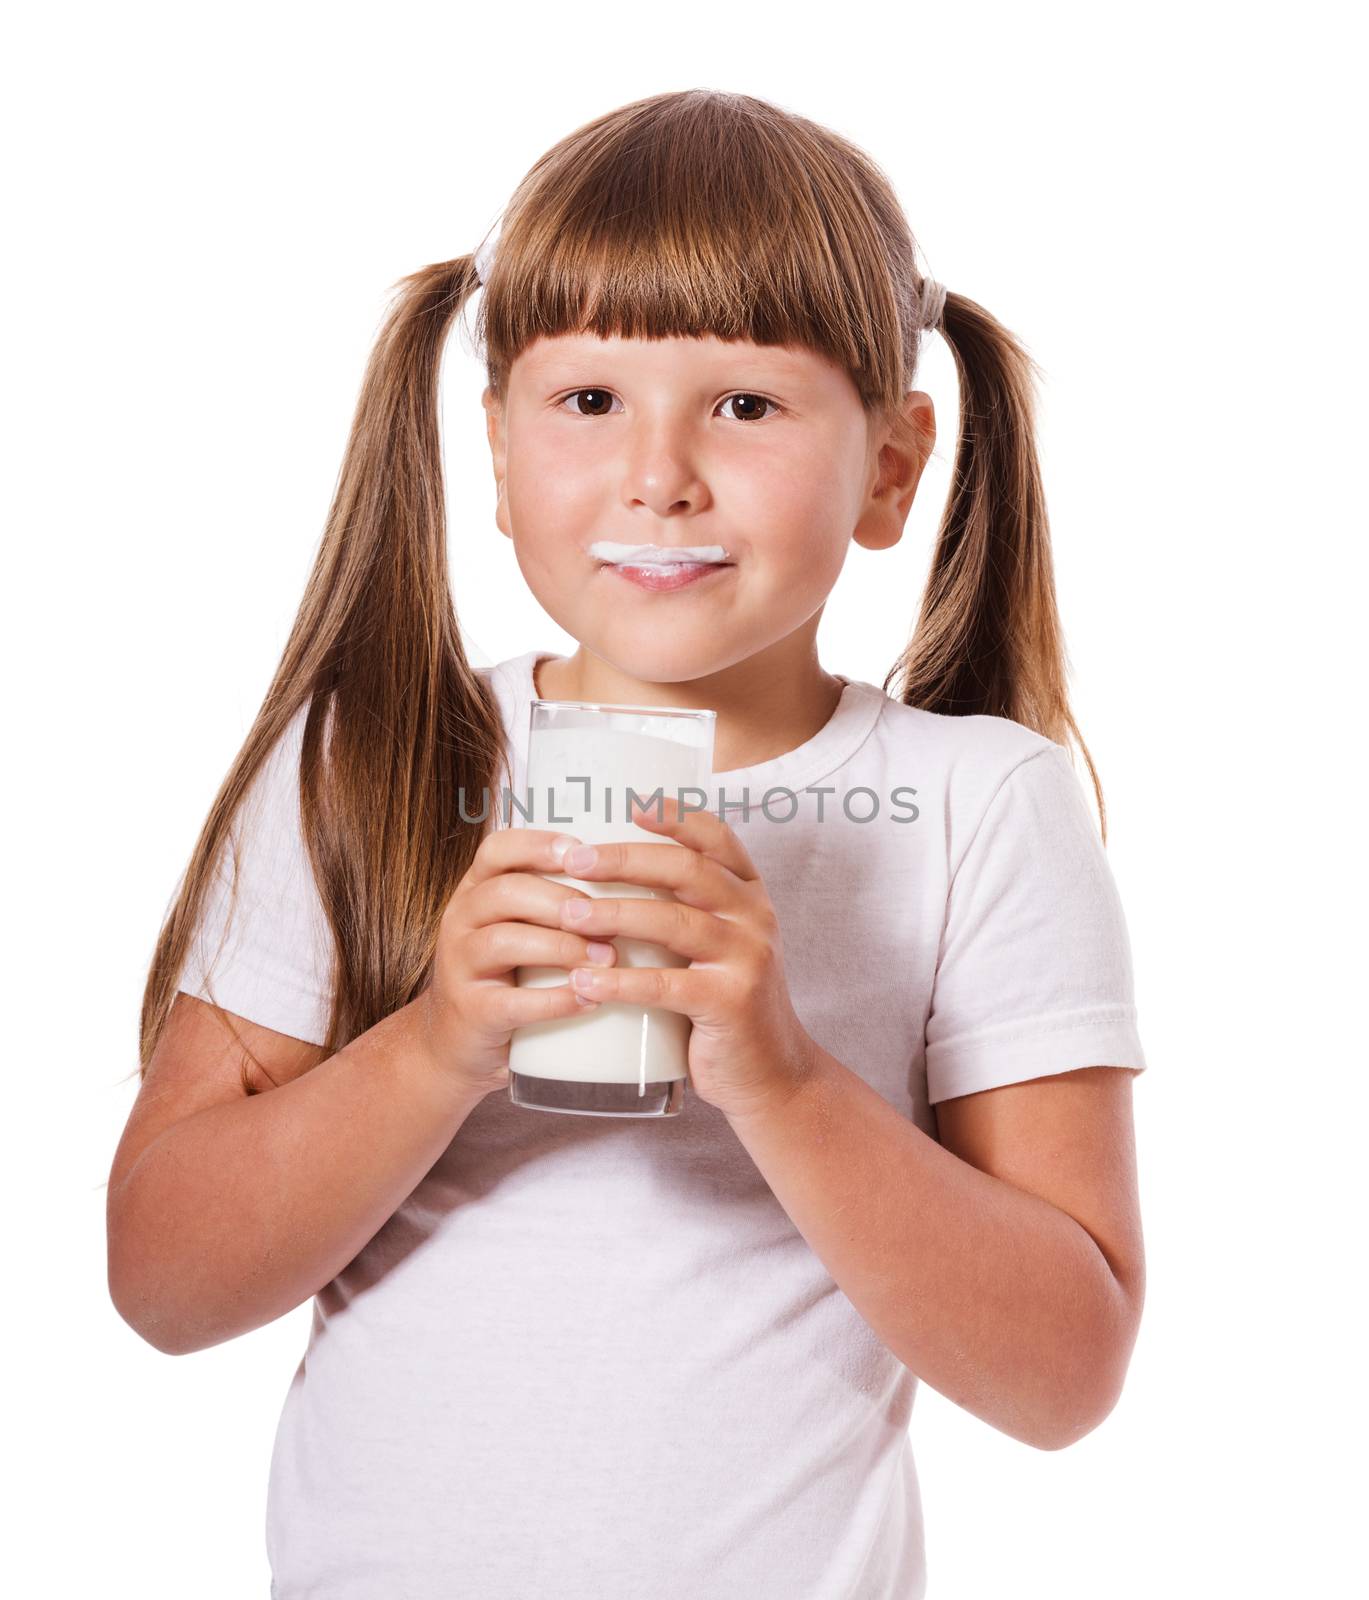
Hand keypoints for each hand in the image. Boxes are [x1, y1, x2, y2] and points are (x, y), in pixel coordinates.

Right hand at [421, 825, 619, 1096]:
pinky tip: (589, 998)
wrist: (461, 1043)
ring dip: (561, 947)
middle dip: (562, 901)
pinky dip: (555, 1000)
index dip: (539, 845)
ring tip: (606, 958)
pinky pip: (511, 1002)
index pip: (497, 849)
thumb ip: (557, 900)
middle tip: (609, 920)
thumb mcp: (521, 927)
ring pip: (503, 941)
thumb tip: (638, 877)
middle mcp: (460, 919)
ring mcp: (459, 965)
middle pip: (506, 892)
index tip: (582, 853)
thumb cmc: (510, 974)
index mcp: (476, 889)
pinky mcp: (471, 1012)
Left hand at [555, 793, 819, 1121]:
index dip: (674, 814)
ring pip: (674, 921)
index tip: (627, 803)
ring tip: (566, 915)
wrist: (769, 1074)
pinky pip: (667, 985)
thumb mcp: (718, 945)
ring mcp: (748, 958)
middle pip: (686, 869)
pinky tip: (584, 978)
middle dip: (624, 859)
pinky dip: (620, 981)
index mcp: (749, 893)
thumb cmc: (724, 1002)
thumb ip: (683, 909)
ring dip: (614, 913)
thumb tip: (605, 872)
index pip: (716, 837)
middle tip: (574, 859)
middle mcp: (755, 916)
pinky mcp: (731, 1003)